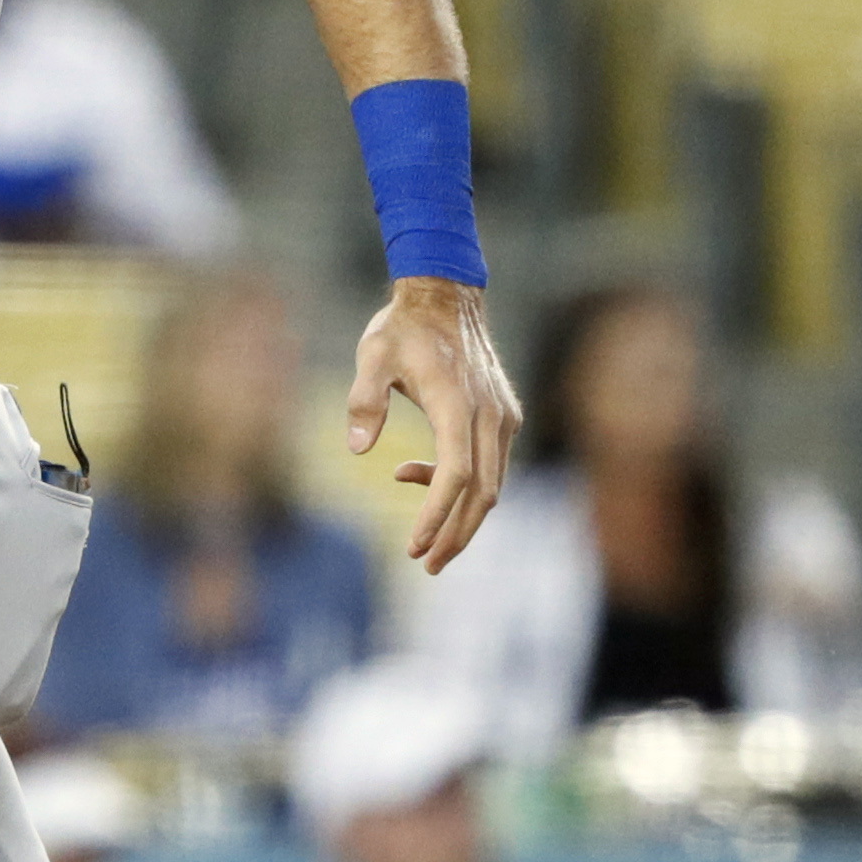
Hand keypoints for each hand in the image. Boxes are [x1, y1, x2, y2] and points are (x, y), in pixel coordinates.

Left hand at [344, 275, 517, 571]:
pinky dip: (461, 485)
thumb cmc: (403, 328)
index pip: (456, 473)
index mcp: (456, 402)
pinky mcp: (504, 417)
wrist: (446, 296)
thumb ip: (364, 399)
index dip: (437, 514)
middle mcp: (489, 414)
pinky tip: (412, 474)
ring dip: (461, 517)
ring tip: (423, 542)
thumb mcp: (372, 355)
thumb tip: (358, 448)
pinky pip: (489, 465)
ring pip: (491, 484)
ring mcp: (502, 417)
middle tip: (426, 565)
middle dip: (455, 534)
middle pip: (482, 492)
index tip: (414, 546)